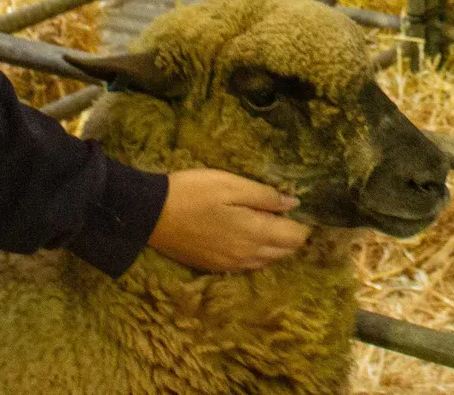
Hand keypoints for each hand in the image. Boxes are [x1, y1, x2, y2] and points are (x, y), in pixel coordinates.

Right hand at [147, 169, 308, 272]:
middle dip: (291, 236)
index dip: (302, 223)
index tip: (298, 208)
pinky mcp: (214, 267)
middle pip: (283, 253)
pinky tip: (248, 239)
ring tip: (269, 225)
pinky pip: (246, 267)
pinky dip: (255, 255)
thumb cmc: (194, 192)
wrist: (151, 215)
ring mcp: (229, 265)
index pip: (295, 238)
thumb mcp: (231, 185)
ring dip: (274, 247)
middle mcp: (246, 256)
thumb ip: (265, 196)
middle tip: (285, 214)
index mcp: (254, 234)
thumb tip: (293, 205)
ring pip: (266, 262)